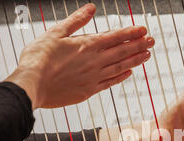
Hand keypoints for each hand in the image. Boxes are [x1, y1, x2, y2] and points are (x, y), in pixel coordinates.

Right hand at [6, 3, 153, 108]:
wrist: (31, 86)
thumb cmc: (39, 59)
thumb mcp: (55, 33)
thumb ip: (76, 21)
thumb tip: (91, 8)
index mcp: (87, 45)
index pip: (115, 37)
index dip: (131, 33)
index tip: (144, 30)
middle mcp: (94, 62)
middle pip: (122, 52)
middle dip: (139, 45)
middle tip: (152, 41)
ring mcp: (93, 77)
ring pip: (120, 67)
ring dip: (135, 60)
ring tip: (146, 56)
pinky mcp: (88, 91)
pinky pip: (110, 82)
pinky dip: (121, 77)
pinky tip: (129, 73)